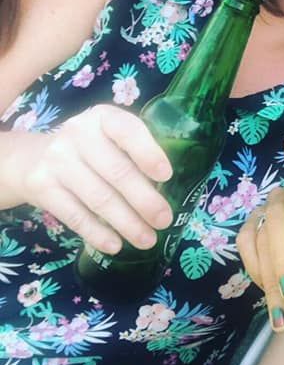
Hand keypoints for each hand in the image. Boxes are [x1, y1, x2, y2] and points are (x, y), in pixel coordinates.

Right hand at [1, 104, 172, 252]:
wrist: (32, 158)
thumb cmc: (89, 149)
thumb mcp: (108, 137)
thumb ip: (134, 152)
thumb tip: (170, 190)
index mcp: (103, 118)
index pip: (127, 130)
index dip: (148, 153)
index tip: (166, 176)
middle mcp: (78, 134)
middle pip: (117, 171)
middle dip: (144, 200)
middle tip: (164, 220)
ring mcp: (57, 161)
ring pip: (98, 198)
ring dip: (126, 223)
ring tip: (147, 239)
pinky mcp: (42, 188)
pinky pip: (75, 215)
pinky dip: (97, 234)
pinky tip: (115, 246)